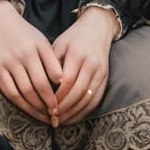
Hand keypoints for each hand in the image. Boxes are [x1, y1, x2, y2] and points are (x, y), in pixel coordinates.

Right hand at [0, 1, 62, 123]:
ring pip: (22, 93)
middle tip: (55, 115)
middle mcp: (20, 55)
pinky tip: (28, 109)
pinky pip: (9, 92)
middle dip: (46, 104)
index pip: (49, 75)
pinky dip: (20, 104)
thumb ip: (51, 60)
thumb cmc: (24, 34)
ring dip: (34, 108)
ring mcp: (6, 63)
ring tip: (44, 116)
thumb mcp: (41, 41)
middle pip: (35, 87)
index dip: (56, 93)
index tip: (63, 104)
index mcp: (35, 47)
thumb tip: (61, 82)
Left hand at [51, 8, 117, 125]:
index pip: (67, 81)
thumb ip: (51, 64)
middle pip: (78, 92)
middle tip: (53, 118)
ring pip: (88, 98)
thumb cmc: (73, 38)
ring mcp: (100, 72)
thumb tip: (43, 88)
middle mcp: (91, 63)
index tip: (47, 106)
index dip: (57, 96)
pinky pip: (96, 99)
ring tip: (61, 121)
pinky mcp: (105, 78)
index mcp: (77, 54)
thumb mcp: (59, 44)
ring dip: (74, 113)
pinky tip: (74, 117)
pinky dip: (85, 111)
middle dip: (65, 108)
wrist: (97, 29)